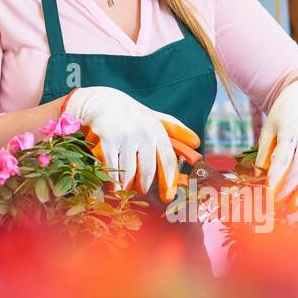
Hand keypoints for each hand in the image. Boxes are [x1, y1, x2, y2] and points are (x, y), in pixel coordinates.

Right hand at [62, 87, 197, 200]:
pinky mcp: (108, 140)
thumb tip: (196, 141)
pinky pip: (113, 169)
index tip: (167, 196)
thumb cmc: (130, 113)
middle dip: (143, 185)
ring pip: (128, 173)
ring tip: (124, 187)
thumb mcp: (153, 116)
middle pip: (147, 171)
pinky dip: (113, 181)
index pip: (168, 161)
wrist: (101, 102)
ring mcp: (126, 137)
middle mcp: (144, 133)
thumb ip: (174, 128)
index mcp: (157, 130)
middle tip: (140, 190)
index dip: (169, 181)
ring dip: (126, 185)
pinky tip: (114, 185)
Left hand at [255, 79, 297, 206]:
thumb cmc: (283, 116)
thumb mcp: (269, 129)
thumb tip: (258, 176)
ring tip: (292, 207)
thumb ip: (265, 152)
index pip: (282, 159)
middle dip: (287, 190)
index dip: (275, 180)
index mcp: (290, 131)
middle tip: (276, 206)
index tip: (267, 196)